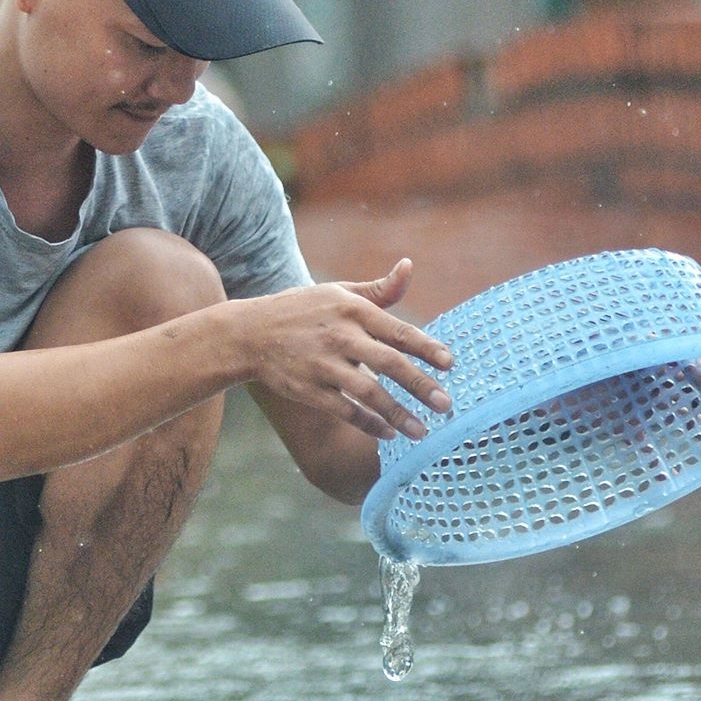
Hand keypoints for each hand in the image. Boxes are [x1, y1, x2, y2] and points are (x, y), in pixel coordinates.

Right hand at [247, 259, 453, 441]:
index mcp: (352, 310)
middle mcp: (340, 336)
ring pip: (368, 392)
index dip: (426, 347)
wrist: (250, 334)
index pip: (398, 331)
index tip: (450, 364)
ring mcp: (323, 365)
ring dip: (398, 413)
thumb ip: (378, 289)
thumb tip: (409, 267)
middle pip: (389, 363)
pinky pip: (344, 410)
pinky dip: (368, 423)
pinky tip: (388, 434)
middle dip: (420, 385)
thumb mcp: (337, 292)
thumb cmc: (302, 310)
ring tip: (423, 430)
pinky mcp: (308, 389)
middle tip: (446, 404)